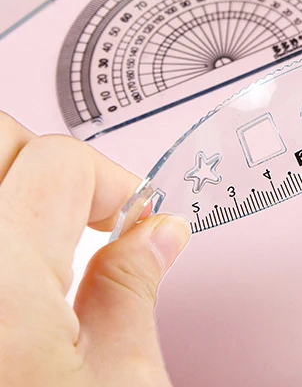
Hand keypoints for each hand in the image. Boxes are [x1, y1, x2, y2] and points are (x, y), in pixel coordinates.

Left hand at [0, 111, 189, 385]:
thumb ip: (132, 293)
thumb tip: (154, 237)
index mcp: (3, 288)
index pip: (60, 162)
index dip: (115, 184)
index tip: (132, 221)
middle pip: (1, 141)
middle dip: (48, 159)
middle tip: (81, 209)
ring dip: (16, 183)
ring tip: (47, 235)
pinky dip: (2, 221)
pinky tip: (21, 265)